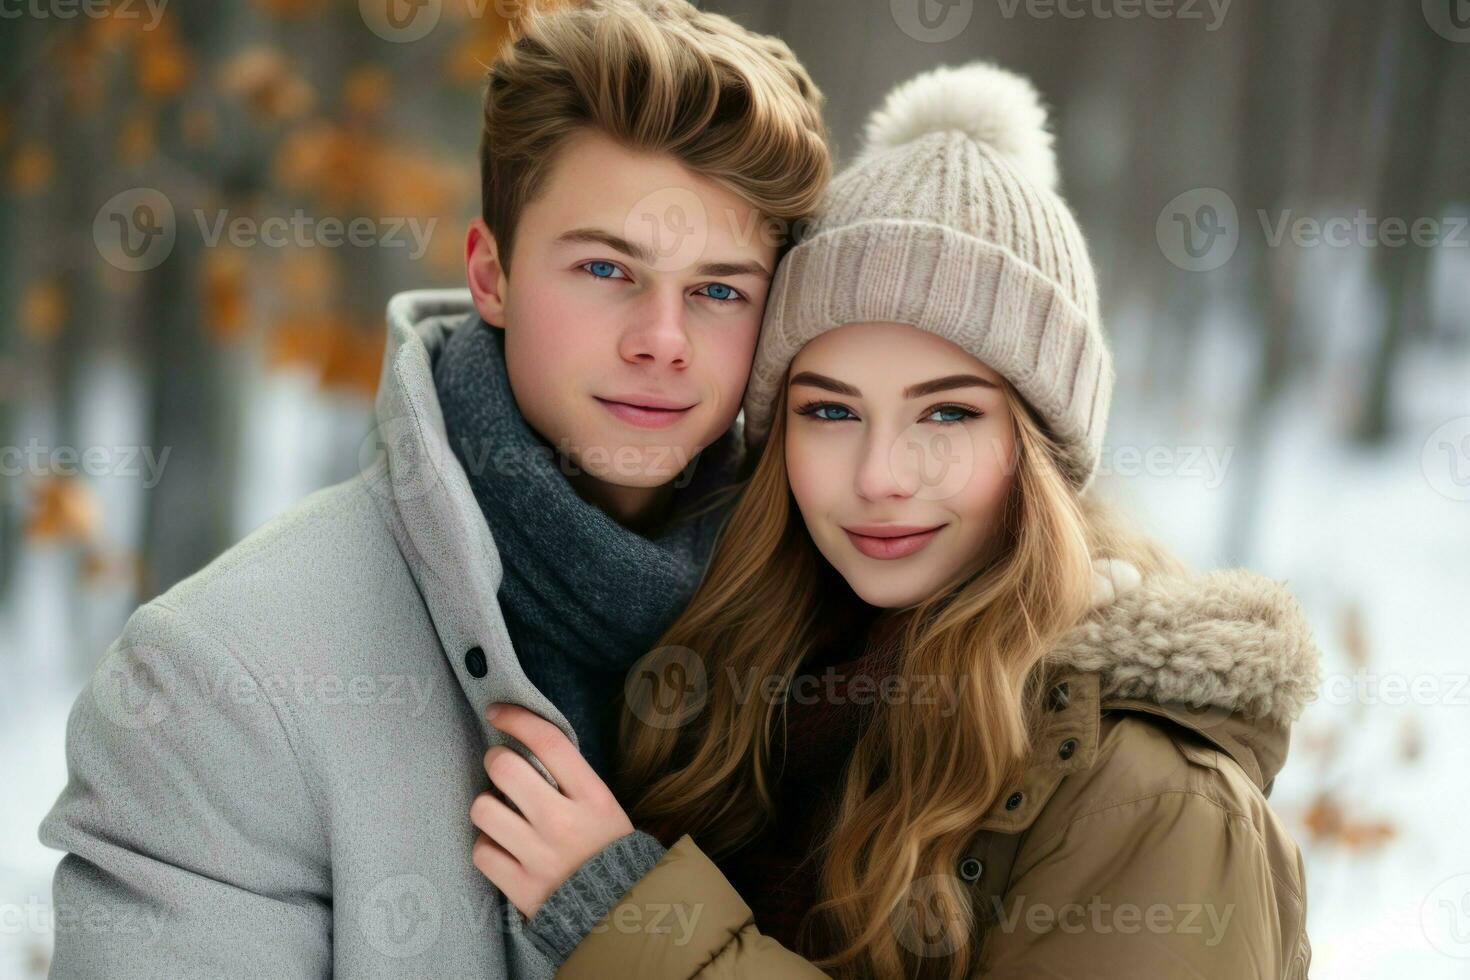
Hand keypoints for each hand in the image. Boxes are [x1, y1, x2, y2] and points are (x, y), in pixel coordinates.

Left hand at [469, 703, 633, 919]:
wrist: (620, 913)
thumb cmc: (606, 849)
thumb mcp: (603, 805)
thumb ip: (570, 778)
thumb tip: (523, 743)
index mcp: (592, 796)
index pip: (548, 740)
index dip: (516, 718)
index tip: (496, 711)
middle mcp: (563, 822)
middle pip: (504, 768)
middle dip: (495, 761)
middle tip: (501, 769)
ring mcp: (540, 857)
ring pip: (483, 808)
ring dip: (488, 806)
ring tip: (503, 814)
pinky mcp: (521, 888)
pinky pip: (481, 851)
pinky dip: (488, 846)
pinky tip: (504, 847)